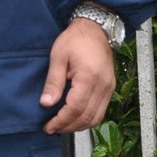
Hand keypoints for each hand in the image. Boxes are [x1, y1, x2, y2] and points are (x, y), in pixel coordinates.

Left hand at [39, 18, 115, 133]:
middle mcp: (103, 85)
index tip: (48, 126)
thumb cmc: (75, 39)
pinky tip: (75, 118)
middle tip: (52, 128)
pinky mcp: (110, 88)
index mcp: (89, 77)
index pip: (75, 108)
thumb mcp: (58, 57)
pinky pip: (101, 111)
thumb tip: (46, 103)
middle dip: (68, 127)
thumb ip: (53, 82)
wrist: (95, 28)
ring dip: (78, 126)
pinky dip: (88, 119)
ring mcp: (109, 88)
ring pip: (96, 118)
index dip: (61, 121)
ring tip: (62, 126)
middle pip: (87, 117)